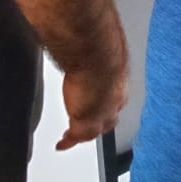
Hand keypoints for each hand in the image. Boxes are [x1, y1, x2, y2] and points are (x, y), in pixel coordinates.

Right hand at [56, 32, 127, 150]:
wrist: (97, 56)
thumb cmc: (100, 47)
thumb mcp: (102, 50)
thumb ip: (95, 48)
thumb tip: (90, 38)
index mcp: (119, 84)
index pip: (115, 100)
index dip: (108, 105)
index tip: (100, 105)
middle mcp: (113, 101)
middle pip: (108, 120)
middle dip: (101, 124)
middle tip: (89, 126)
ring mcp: (101, 114)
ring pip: (94, 130)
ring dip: (84, 134)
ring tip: (73, 136)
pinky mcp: (85, 122)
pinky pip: (76, 137)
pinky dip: (68, 142)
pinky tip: (62, 144)